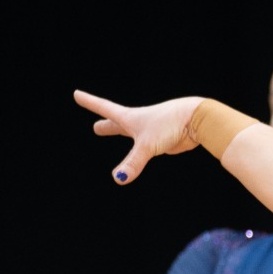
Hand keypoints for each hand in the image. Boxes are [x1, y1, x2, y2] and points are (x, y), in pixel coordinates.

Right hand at [74, 90, 204, 184]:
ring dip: (122, 132)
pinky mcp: (162, 140)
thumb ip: (133, 162)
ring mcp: (151, 130)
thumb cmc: (170, 126)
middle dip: (106, 124)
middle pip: (117, 123)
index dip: (89, 102)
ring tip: (114, 130)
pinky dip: (141, 145)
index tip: (77, 94)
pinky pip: (148, 145)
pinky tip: (145, 146)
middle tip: (96, 127)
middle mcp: (139, 122)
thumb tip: (118, 179)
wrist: (196, 120)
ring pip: (133, 133)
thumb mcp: (147, 146)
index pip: (104, 109)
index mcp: (130, 118)